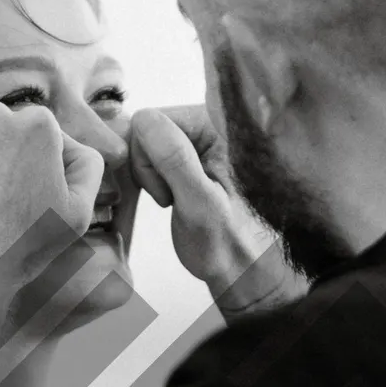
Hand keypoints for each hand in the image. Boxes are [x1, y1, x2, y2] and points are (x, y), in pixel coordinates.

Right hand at [129, 106, 306, 318]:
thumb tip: (146, 121)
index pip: (156, 118)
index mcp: (224, 126)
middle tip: (171, 198)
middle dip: (149, 165)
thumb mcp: (200, 205)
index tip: (168, 190)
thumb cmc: (227, 244)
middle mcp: (213, 122)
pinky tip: (171, 197)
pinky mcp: (191, 152)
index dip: (150, 155)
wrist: (239, 268)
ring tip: (174, 200)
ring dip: (150, 174)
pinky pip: (151, 153)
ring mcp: (201, 136)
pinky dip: (152, 177)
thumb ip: (176, 161)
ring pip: (145, 141)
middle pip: (148, 127)